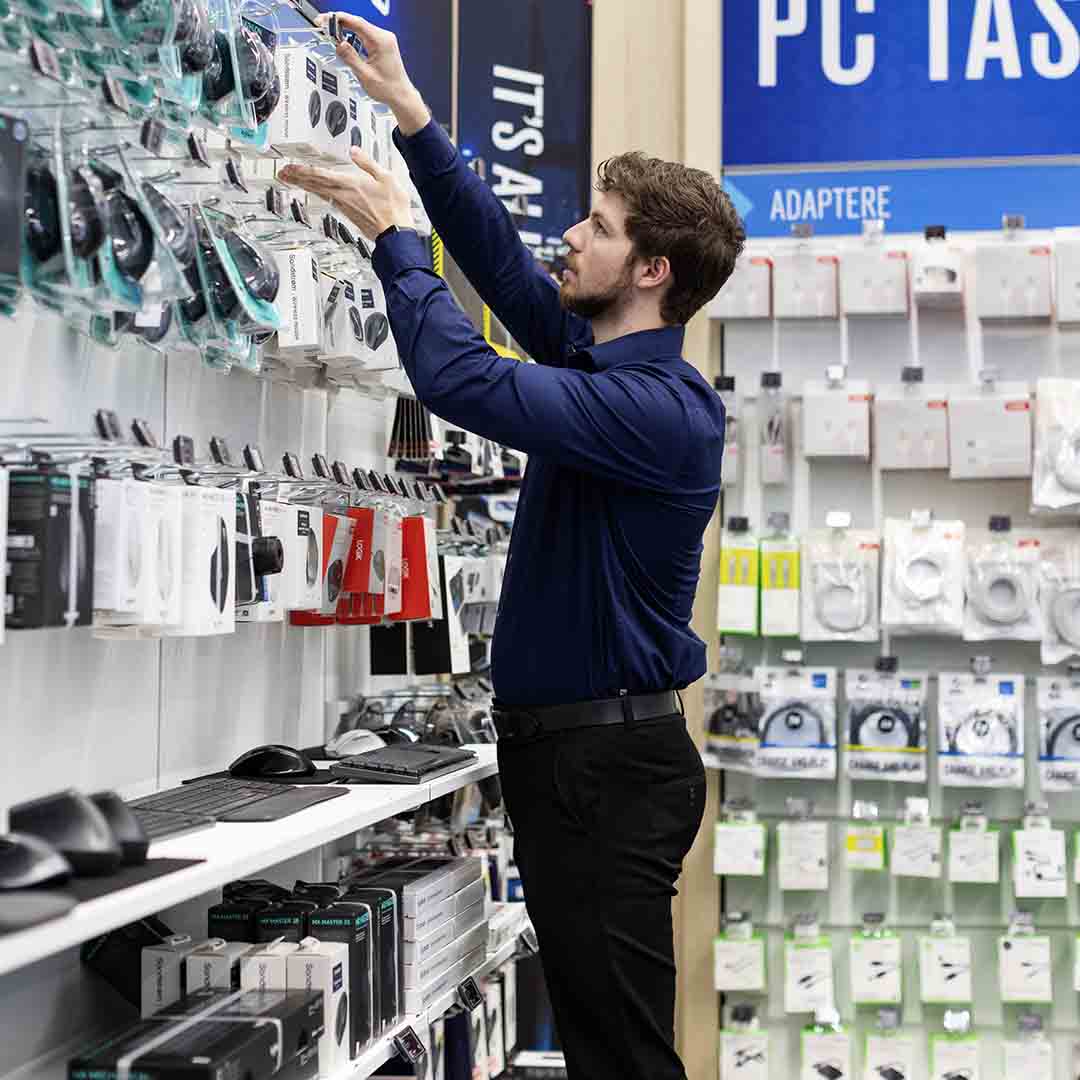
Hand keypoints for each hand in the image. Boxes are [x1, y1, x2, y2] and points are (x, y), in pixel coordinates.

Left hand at [279, 149, 413, 239]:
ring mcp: (343, 206)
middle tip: (282, 173)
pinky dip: (316, 193)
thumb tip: (354, 151)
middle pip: (314, 184)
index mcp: (350, 184)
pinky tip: (314, 191)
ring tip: (291, 180)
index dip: (302, 170)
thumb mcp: (385, 178)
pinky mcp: (347, 213)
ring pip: (318, 192)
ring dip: (303, 185)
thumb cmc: (393, 208)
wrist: (395, 234)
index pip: (319, 175)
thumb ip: (367, 163)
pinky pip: (326, 200)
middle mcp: (342, 196)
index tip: (289, 167)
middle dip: (296, 178)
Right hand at [318, 12, 429, 134]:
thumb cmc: (389, 89)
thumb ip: (350, 58)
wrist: (401, 96)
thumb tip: (339, 44)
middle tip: (322, 25)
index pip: (356, 22)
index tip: (324, 20)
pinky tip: (344, 38)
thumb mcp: (365, 75)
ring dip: (345, 28)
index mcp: (381, 41)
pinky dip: (353, 34)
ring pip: (360, 27)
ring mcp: (384, 40)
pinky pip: (365, 34)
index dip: (337, 19)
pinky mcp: (383, 44)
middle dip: (338, 22)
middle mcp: (384, 37)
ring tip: (331, 32)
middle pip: (357, 22)